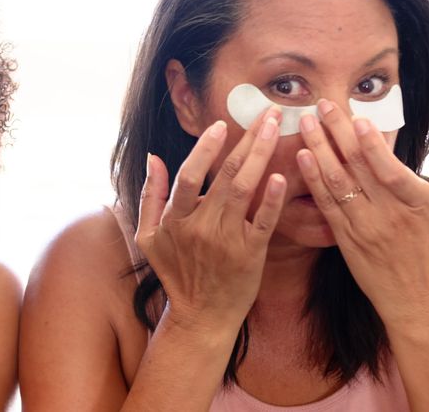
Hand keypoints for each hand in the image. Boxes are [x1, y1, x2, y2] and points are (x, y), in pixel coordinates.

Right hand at [136, 108, 285, 329]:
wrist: (201, 317)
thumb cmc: (176, 274)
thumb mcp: (148, 237)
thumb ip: (150, 196)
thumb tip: (153, 158)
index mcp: (175, 220)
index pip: (189, 176)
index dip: (205, 149)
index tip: (222, 125)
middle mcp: (200, 227)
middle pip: (225, 175)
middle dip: (246, 139)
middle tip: (265, 112)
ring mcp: (226, 241)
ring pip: (245, 190)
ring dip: (261, 155)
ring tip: (275, 128)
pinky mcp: (251, 255)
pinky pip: (263, 221)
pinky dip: (272, 199)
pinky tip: (281, 177)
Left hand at [295, 99, 428, 322]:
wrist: (418, 305)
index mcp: (418, 205)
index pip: (389, 169)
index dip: (371, 143)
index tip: (356, 118)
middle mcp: (388, 215)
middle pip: (357, 166)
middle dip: (336, 132)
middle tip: (321, 103)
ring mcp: (363, 227)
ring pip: (336, 181)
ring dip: (318, 148)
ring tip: (305, 121)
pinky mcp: (345, 239)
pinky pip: (325, 204)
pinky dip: (313, 179)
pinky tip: (302, 156)